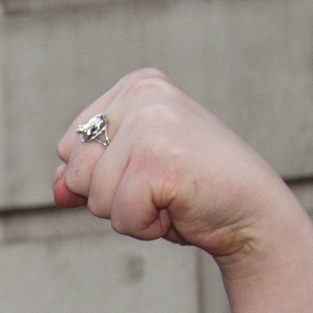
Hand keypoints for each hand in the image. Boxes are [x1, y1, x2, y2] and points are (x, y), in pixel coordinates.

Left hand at [54, 69, 312, 312]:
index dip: (101, 177)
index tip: (150, 169)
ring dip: (130, 213)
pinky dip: (145, 227)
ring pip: (94, 198)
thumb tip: (59, 191)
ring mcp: (150, 124)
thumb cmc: (190, 191)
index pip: (68, 148)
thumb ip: (82, 175)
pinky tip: (180, 207)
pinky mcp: (157, 160)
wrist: (253, 212)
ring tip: (173, 195)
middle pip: (75, 172)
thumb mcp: (129, 174)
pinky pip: (120, 217)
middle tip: (162, 186)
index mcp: (135, 85)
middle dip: (111, 196)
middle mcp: (142, 94)